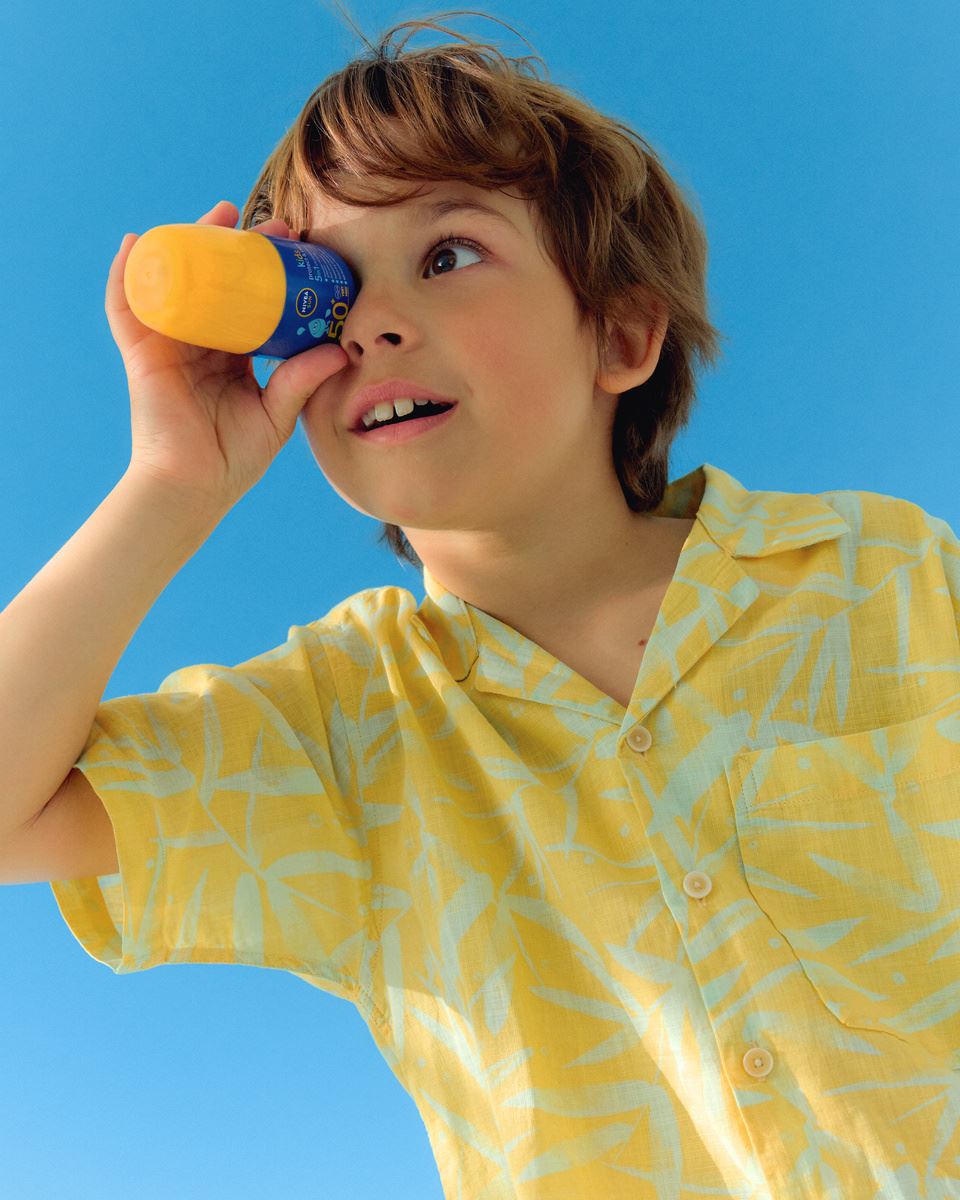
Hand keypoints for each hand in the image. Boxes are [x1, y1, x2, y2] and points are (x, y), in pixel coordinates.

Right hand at [106, 200, 347, 514]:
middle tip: (270, 223)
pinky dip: (127, 275)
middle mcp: (199, 345)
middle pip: (214, 284)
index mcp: (230, 357)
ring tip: (218, 215)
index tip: (297, 248)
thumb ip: (302, 380)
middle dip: (236, 248)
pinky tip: (138, 244)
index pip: (249, 304)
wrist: (195, 487)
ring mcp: (168, 346)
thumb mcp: (277, 415)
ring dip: (191, 244)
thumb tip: (340, 350)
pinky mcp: (142, 354)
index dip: (268, 274)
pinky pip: (127, 308)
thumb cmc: (233, 459)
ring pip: (176, 284)